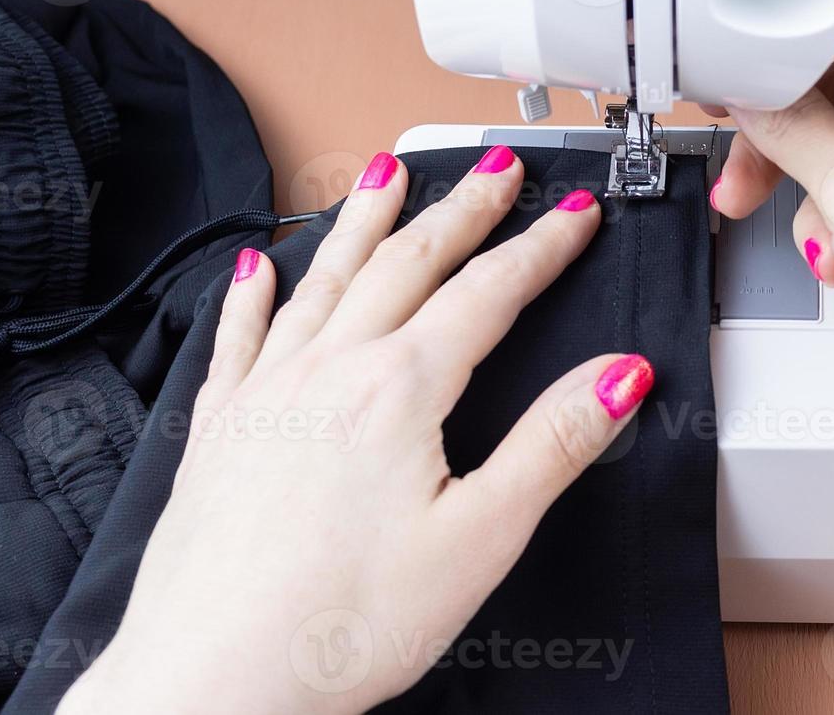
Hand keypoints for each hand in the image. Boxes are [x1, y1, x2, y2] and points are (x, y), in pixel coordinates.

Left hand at [60, 149, 654, 713]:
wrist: (212, 681)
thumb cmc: (338, 624)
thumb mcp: (482, 539)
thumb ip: (554, 445)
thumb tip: (621, 376)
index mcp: (400, 390)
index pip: (489, 292)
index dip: (541, 246)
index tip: (573, 213)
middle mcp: (329, 370)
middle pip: (409, 262)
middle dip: (461, 208)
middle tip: (494, 169)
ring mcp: (266, 391)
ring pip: (326, 277)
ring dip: (364, 219)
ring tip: (385, 172)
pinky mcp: (220, 428)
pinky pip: (239, 334)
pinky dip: (255, 291)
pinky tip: (258, 265)